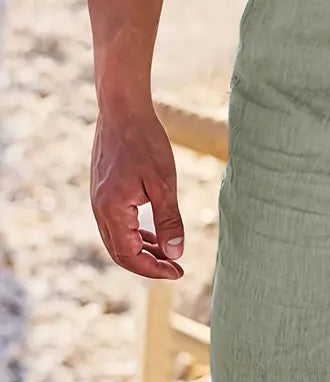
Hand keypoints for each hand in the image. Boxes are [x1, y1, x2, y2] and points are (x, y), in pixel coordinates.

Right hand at [90, 102, 184, 278]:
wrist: (122, 109)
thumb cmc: (145, 143)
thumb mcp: (164, 185)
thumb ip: (169, 222)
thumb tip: (174, 254)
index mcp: (112, 211)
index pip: (130, 256)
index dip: (154, 270)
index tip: (178, 272)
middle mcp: (99, 210)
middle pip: (120, 254)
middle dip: (148, 265)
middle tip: (175, 268)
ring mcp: (98, 201)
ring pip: (117, 241)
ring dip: (141, 251)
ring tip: (167, 255)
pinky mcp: (102, 192)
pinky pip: (115, 225)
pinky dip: (134, 235)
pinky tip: (153, 235)